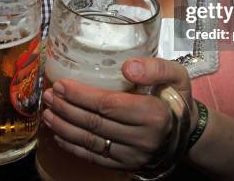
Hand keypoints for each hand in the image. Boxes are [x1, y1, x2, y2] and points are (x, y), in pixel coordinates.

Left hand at [42, 57, 194, 170]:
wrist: (186, 132)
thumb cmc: (176, 97)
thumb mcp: (176, 74)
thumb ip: (155, 67)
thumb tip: (127, 67)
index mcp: (153, 114)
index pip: (108, 104)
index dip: (80, 95)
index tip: (62, 84)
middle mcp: (142, 139)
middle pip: (94, 123)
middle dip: (66, 108)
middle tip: (49, 95)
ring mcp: (132, 156)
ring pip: (90, 142)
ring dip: (63, 127)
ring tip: (47, 112)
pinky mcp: (125, 166)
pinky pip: (93, 157)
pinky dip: (72, 145)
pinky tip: (58, 133)